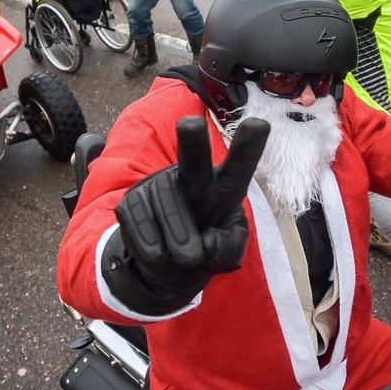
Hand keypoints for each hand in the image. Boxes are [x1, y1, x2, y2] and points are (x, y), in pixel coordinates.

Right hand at [114, 117, 268, 281]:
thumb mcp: (226, 255)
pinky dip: (150, 242)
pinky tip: (158, 254)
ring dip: (178, 233)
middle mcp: (192, 177)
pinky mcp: (132, 198)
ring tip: (187, 258)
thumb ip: (227, 249)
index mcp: (223, 186)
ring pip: (166, 199)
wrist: (167, 266)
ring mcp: (158, 184)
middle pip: (193, 157)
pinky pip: (139, 217)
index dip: (248, 146)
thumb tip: (208, 240)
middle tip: (190, 124)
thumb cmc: (205, 250)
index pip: (239, 166)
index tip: (259, 123)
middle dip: (193, 141)